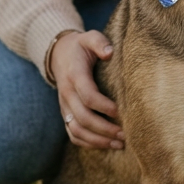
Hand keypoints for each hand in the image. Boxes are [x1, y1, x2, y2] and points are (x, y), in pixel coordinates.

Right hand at [50, 30, 124, 149]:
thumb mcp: (89, 37)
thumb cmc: (80, 46)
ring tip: (119, 144)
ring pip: (76, 130)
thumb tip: (110, 53)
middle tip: (125, 134)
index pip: (88, 95)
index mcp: (75, 75)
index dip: (104, 106)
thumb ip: (99, 43)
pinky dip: (87, 143)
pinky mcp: (66, 113)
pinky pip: (72, 134)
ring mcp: (64, 106)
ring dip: (97, 140)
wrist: (58, 54)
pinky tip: (105, 145)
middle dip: (104, 129)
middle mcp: (67, 93)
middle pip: (83, 118)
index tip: (121, 112)